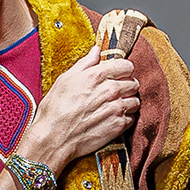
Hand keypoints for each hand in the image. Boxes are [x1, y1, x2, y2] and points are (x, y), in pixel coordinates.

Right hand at [19, 45, 139, 175]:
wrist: (54, 138)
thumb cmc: (55, 109)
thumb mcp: (65, 80)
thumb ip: (85, 64)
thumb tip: (96, 51)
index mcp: (97, 75)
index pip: (127, 66)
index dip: (123, 70)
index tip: (118, 75)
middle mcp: (110, 90)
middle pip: (133, 83)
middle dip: (126, 86)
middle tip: (115, 92)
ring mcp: (116, 108)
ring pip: (135, 101)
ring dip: (128, 102)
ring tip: (115, 106)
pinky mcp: (118, 126)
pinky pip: (131, 118)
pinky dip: (125, 118)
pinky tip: (112, 119)